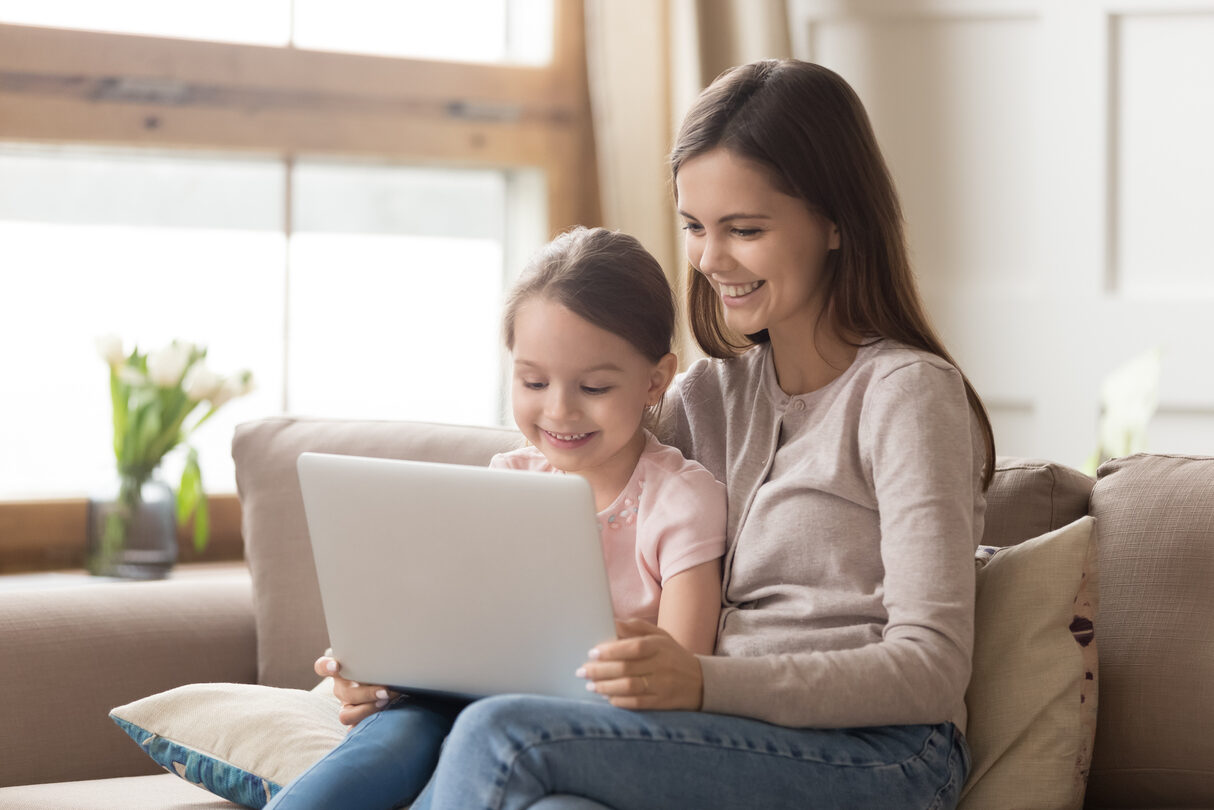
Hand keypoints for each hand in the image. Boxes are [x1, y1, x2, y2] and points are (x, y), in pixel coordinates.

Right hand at [313, 652, 398, 725]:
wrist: (387, 681)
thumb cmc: (380, 666)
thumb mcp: (375, 660)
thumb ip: (376, 658)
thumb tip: (392, 655)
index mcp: (341, 671)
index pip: (323, 667)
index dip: (326, 667)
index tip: (335, 666)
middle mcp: (342, 689)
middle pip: (345, 693)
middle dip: (366, 694)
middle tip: (385, 691)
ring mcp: (347, 706)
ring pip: (346, 715)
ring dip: (367, 711)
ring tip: (385, 703)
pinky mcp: (355, 722)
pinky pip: (354, 729)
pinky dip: (366, 726)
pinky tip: (381, 721)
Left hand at [576, 618, 703, 710]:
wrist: (700, 681)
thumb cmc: (670, 654)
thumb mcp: (658, 635)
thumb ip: (633, 627)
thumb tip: (609, 621)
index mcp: (659, 645)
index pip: (633, 647)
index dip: (611, 651)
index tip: (592, 652)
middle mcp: (662, 665)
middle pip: (627, 668)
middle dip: (600, 670)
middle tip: (582, 671)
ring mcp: (662, 685)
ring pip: (630, 687)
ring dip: (606, 687)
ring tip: (590, 686)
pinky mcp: (662, 702)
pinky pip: (637, 703)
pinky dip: (619, 701)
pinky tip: (607, 698)